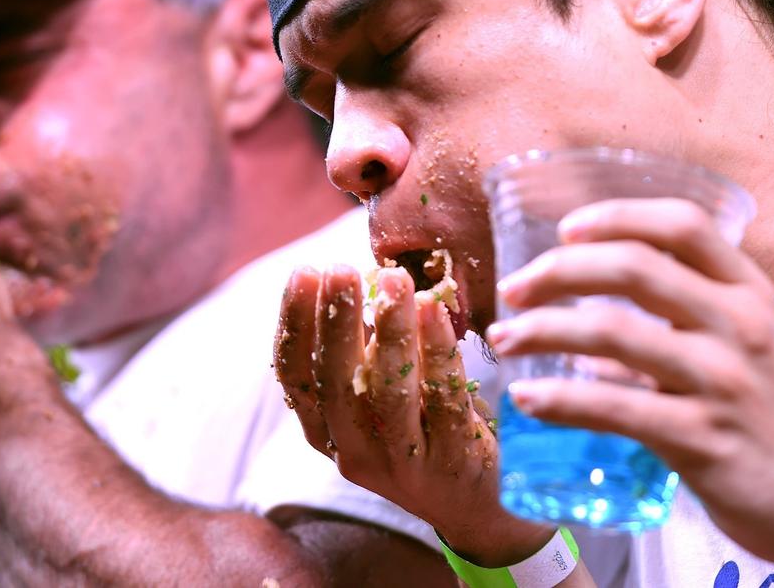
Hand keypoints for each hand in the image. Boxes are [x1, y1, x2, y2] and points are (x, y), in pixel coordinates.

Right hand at [276, 264, 552, 566]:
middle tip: (340, 268)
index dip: (294, 323)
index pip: (296, 377)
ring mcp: (405, 465)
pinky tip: (436, 312)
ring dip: (389, 331)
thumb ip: (363, 350)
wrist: (479, 506)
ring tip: (394, 280)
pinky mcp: (455, 465)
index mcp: (327, 432)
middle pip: (336, 383)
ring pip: (389, 394)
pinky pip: (445, 403)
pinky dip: (438, 353)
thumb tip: (359, 278)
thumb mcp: (378, 396)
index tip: (303, 272)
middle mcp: (356, 452)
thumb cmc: (422, 429)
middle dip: (335, 320)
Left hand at [488, 198, 773, 585]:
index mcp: (747, 291)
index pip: (681, 225)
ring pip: (611, 332)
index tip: (566, 230)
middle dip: (558, 271)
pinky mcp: (702, 439)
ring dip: (541, 330)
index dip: (616, 216)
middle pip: (633, 268)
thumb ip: (669, 322)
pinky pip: (613, 407)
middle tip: (513, 289)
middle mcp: (738, 325)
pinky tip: (526, 396)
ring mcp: (722, 381)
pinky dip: (559, 398)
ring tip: (503, 339)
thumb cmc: (768, 413)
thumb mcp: (739, 345)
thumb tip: (577, 322)